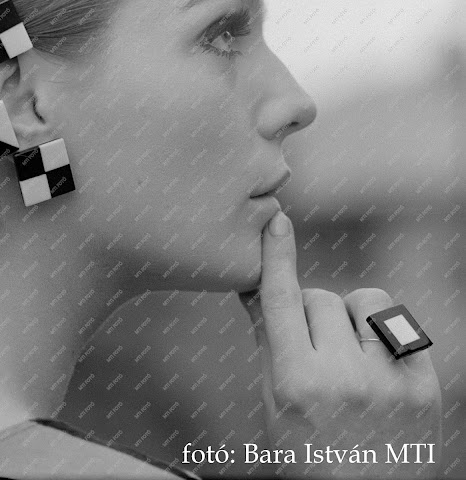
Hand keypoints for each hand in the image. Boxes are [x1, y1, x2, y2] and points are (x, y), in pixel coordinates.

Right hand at [239, 210, 441, 478]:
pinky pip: (398, 322)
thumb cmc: (307, 455)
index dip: (276, 258)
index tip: (277, 222)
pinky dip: (382, 334)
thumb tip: (253, 287)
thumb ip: (268, 341)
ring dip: (350, 315)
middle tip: (314, 352)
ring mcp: (389, 381)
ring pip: (363, 299)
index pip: (282, 302)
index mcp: (296, 384)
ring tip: (349, 354)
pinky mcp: (424, 386)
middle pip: (321, 298)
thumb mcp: (275, 404)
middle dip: (312, 315)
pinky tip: (378, 366)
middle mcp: (344, 378)